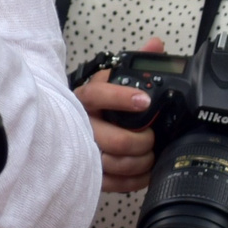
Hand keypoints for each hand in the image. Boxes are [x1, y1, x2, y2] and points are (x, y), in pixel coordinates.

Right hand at [76, 36, 166, 192]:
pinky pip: (111, 183)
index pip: (97, 94)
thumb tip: (156, 44)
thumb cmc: (99, 105)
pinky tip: (144, 172)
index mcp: (87, 98)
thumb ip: (135, 63)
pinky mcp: (88, 171)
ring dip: (139, 162)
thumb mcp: (113, 80)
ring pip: (112, 163)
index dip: (121, 98)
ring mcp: (83, 148)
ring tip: (151, 156)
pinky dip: (133, 180)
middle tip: (152, 137)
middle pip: (111, 138)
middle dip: (140, 141)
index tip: (145, 101)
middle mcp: (82, 124)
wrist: (72, 127)